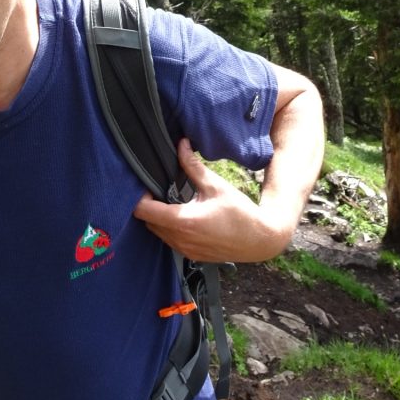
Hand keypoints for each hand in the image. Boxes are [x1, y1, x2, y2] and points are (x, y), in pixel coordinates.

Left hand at [132, 139, 291, 262]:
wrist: (260, 239)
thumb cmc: (240, 212)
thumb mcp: (215, 185)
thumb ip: (193, 166)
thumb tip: (181, 144)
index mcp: (183, 221)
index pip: (144, 211)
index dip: (140, 197)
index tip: (147, 185)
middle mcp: (180, 239)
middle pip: (148, 222)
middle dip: (149, 206)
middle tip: (158, 189)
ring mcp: (185, 250)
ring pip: (158, 233)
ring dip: (159, 218)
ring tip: (171, 201)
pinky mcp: (191, 255)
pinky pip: (170, 241)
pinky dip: (170, 229)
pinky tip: (183, 216)